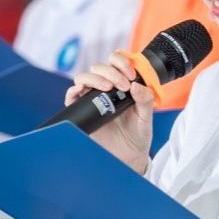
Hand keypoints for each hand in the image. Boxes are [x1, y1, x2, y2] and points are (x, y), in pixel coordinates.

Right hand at [66, 50, 153, 172]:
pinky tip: (82, 91)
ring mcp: (92, 98)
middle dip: (111, 72)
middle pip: (99, 67)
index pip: (116, 62)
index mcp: (121, 84)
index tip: (130, 74)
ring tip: (108, 89)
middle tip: (123, 85)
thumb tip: (137, 84)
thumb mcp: (146, 116)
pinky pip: (72, 95)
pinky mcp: (82, 110)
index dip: (121, 62)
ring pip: (84, 77)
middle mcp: (105, 88)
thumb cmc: (137, 134)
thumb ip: (145, 100)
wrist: (128, 156)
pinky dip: (74, 90)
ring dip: (95, 78)